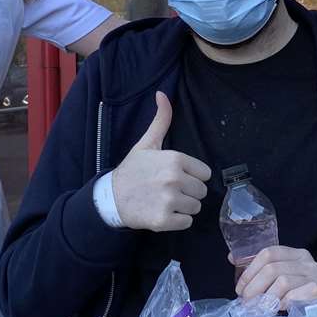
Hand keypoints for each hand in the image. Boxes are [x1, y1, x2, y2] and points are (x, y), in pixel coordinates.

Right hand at [112, 91, 210, 231]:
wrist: (111, 198)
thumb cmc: (132, 170)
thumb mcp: (147, 143)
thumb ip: (161, 120)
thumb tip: (162, 94)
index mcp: (175, 159)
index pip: (205, 173)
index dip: (192, 176)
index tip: (177, 177)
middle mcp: (174, 179)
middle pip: (202, 191)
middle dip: (189, 192)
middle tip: (169, 190)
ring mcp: (169, 200)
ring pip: (196, 207)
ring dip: (184, 207)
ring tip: (166, 201)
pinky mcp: (164, 220)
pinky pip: (187, 222)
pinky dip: (177, 221)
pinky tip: (163, 213)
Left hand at [235, 246, 316, 308]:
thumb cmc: (298, 297)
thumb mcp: (278, 280)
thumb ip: (259, 269)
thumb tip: (232, 257)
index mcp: (296, 254)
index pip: (268, 252)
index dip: (250, 271)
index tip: (240, 289)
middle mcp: (308, 261)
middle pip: (272, 268)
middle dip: (254, 287)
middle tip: (246, 303)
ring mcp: (316, 276)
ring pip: (282, 282)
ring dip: (266, 299)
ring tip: (259, 310)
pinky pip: (293, 296)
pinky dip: (282, 304)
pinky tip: (280, 310)